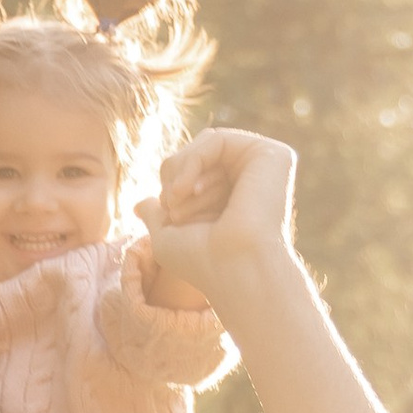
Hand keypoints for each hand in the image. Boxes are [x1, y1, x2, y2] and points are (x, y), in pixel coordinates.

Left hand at [134, 130, 298, 312]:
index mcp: (235, 194)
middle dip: (174, 178)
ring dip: (181, 175)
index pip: (193, 167)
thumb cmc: (204, 263)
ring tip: (180, 206)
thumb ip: (157, 215)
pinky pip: (217, 139)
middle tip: (173, 210)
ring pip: (205, 143)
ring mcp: (264, 165)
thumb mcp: (168, 238)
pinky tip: (187, 189)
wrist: (235, 272)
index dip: (170, 184)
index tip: (169, 215)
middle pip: (198, 152)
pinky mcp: (272, 155)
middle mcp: (253, 177)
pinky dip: (192, 161)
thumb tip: (139, 205)